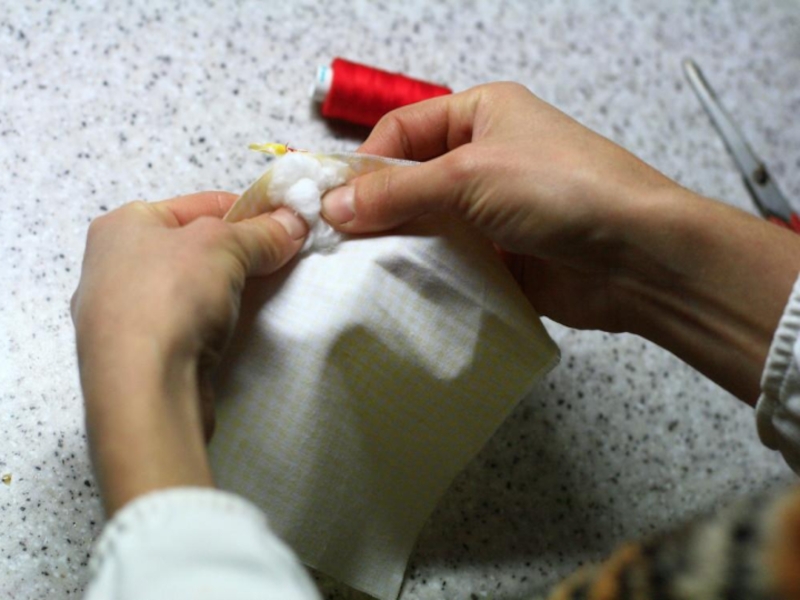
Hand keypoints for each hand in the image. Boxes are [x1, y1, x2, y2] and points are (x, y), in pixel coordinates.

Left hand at [72, 192, 306, 514]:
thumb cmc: (171, 297)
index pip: (199, 204)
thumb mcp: (224, 246)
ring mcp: (120, 314)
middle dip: (241, 252)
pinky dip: (212, 321)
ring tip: (268, 292)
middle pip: (194, 247)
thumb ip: (262, 232)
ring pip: (189, 289)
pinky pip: (185, 324)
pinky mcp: (136, 355)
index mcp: (122, 225)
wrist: (144, 388)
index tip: (286, 221)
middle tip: (283, 258)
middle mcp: (112, 265)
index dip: (248, 209)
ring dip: (228, 289)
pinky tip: (238, 327)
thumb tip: (293, 224)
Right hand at [322, 82, 799, 403]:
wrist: (635, 257)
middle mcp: (484, 159)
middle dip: (376, 210)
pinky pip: (450, 263)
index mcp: (481, 114)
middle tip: (335, 245)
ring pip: (427, 226)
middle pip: (410, 181)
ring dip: (398, 246)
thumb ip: (398, 192)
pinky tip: (397, 293)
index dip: (365, 162)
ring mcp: (493, 212)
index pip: (402, 130)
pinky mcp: (501, 258)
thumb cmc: (559, 190)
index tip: (331, 202)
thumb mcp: (469, 175)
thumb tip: (333, 208)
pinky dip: (426, 276)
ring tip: (357, 273)